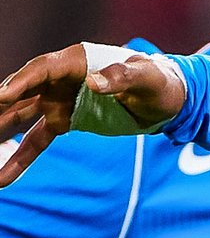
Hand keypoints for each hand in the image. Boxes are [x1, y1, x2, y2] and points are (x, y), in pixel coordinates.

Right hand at [0, 45, 184, 182]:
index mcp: (77, 61)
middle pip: (22, 91)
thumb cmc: (157, 80)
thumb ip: (123, 77)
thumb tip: (95, 84)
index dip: (21, 82)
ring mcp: (58, 100)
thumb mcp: (147, 77)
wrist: (165, 98)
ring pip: (21, 116)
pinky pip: (37, 139)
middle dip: (0, 105)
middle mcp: (60, 79)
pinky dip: (21, 156)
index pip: (42, 69)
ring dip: (0, 131)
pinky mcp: (63, 121)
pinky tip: (4, 176)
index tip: (1, 96)